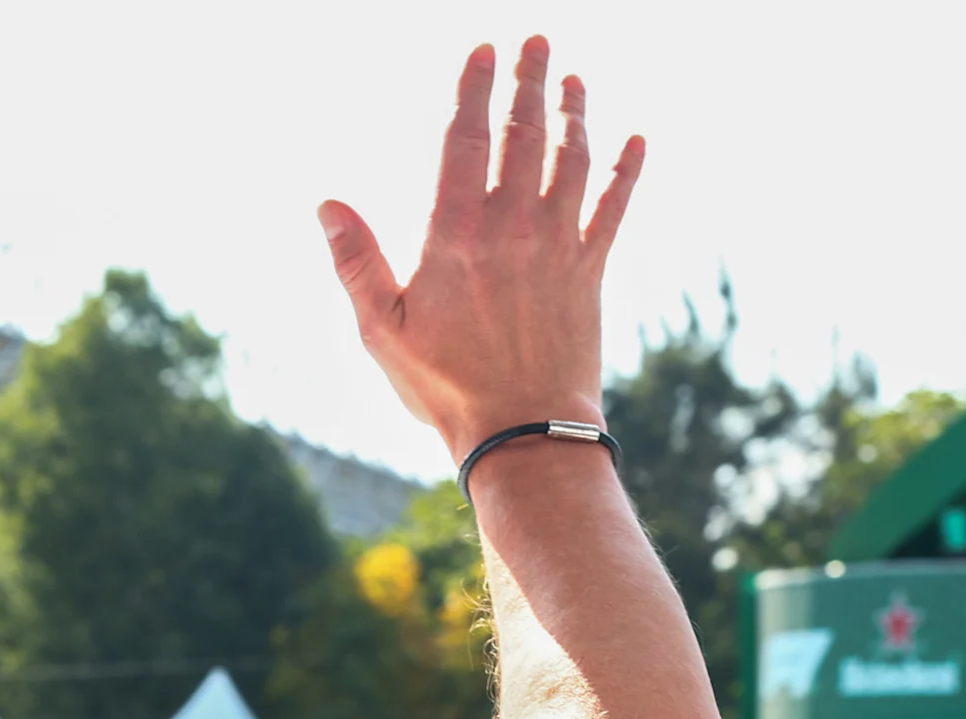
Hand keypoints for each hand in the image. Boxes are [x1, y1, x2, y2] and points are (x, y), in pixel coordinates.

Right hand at [319, 36, 639, 456]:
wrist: (524, 432)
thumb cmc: (444, 385)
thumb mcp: (380, 330)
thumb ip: (356, 262)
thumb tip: (328, 204)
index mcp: (456, 236)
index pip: (466, 142)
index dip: (475, 90)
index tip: (483, 49)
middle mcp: (512, 229)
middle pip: (524, 136)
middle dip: (529, 82)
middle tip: (536, 39)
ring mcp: (557, 247)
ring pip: (572, 161)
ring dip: (575, 113)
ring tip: (572, 79)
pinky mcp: (590, 272)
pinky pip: (613, 209)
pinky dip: (627, 172)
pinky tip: (637, 139)